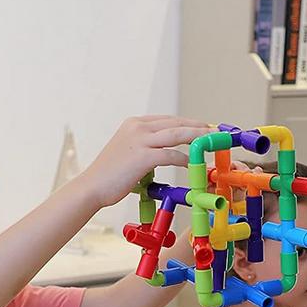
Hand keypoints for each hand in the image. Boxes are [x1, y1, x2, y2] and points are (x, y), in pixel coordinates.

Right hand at [79, 116, 210, 210]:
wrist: (91, 187)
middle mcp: (137, 127)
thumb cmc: (109, 176)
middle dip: (197, 127)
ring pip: (176, 134)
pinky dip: (183, 159)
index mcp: (134, 124)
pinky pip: (170, 155)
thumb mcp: (127, 153)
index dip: (187, 123)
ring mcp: (139, 140)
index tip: (202, 127)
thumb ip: (145, 148)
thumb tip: (164, 153)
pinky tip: (192, 164)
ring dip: (196, 137)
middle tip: (214, 131)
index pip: (167, 120)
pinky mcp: (142, 156)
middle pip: (175, 123)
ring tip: (211, 141)